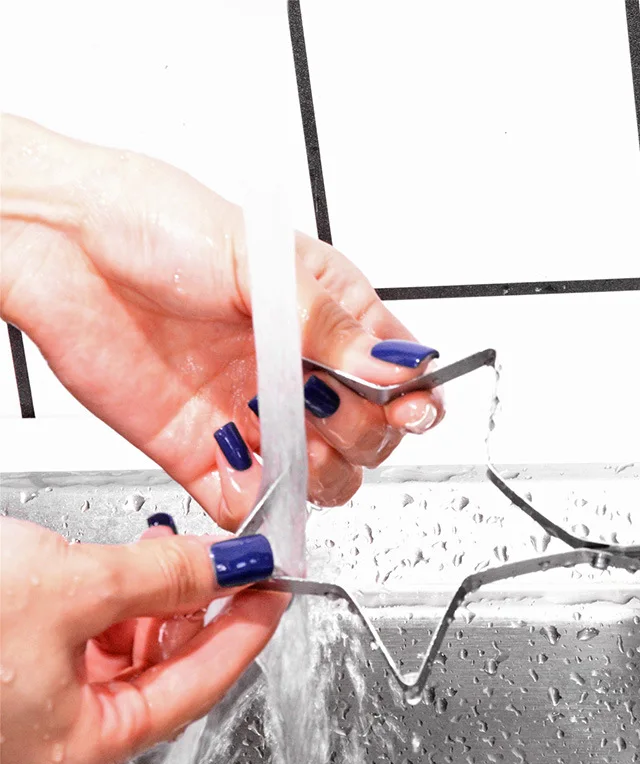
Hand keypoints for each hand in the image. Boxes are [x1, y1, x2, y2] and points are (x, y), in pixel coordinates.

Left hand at [0, 115, 443, 525]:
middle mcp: (297, 371)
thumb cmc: (157, 223)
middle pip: (370, 436)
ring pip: (320, 478)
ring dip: (312, 473)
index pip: (400, 375)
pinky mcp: (204, 448)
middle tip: (317, 400)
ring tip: (275, 435)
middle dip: (358, 433)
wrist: (60, 246)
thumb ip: (327, 323)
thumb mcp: (258, 259)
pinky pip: (248, 498)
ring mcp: (254, 414)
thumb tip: (391, 368)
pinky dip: (254, 501)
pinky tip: (238, 463)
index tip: (406, 407)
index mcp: (327, 317)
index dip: (414, 400)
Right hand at [0, 516, 285, 763]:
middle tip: (234, 560)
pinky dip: (120, 601)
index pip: (202, 685)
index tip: (275, 586)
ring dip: (161, 597)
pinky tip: (129, 564)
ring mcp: (38, 713)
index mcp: (82, 748)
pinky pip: (92, 643)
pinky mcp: (17, 676)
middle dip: (203, 606)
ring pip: (131, 654)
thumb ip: (165, 575)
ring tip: (178, 550)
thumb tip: (230, 564)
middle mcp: (60, 742)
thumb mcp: (76, 587)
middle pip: (168, 671)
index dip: (247, 629)